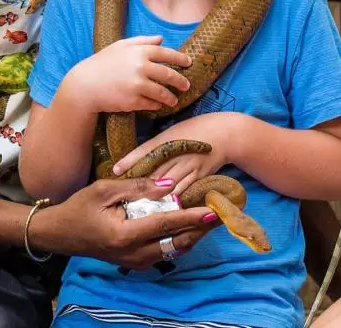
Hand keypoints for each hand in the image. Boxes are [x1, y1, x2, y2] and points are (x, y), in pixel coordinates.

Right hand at [30, 176, 219, 268]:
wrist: (60, 233)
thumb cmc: (80, 207)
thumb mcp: (106, 189)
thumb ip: (139, 187)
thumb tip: (170, 184)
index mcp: (125, 234)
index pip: (167, 224)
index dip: (193, 216)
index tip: (213, 209)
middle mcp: (133, 253)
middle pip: (177, 242)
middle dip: (200, 229)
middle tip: (220, 213)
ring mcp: (134, 261)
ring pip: (173, 251)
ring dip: (192, 235)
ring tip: (209, 219)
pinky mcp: (135, 262)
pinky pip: (164, 253)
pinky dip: (179, 240)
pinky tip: (188, 227)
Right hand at [66, 35, 191, 113]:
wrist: (85, 85)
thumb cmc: (102, 63)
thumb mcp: (120, 46)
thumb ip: (142, 41)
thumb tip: (161, 38)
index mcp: (139, 52)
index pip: (166, 54)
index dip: (180, 58)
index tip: (188, 63)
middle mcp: (141, 67)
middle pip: (169, 75)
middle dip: (181, 81)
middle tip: (186, 85)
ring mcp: (137, 85)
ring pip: (162, 92)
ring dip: (170, 97)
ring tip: (174, 100)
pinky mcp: (133, 101)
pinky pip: (151, 104)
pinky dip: (156, 105)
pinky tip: (158, 105)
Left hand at [110, 112, 245, 197]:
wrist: (226, 133)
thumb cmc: (196, 130)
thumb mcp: (173, 132)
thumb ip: (154, 147)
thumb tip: (130, 162)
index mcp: (169, 139)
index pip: (146, 150)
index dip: (130, 161)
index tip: (114, 171)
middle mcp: (177, 153)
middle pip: (154, 170)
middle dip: (137, 183)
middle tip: (120, 196)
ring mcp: (189, 166)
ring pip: (167, 184)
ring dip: (152, 195)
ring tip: (136, 208)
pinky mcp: (199, 176)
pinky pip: (183, 191)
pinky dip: (171, 200)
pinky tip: (161, 210)